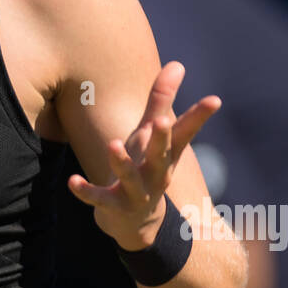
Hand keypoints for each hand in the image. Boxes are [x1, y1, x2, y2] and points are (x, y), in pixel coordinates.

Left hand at [66, 61, 220, 251]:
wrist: (136, 223)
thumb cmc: (145, 167)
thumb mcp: (151, 135)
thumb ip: (161, 101)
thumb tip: (178, 64)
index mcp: (165, 154)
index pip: (184, 132)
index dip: (199, 116)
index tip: (214, 100)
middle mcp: (155, 173)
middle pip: (161, 155)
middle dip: (162, 139)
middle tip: (162, 121)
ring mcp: (136, 192)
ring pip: (131, 178)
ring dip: (122, 163)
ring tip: (114, 144)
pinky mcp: (114, 206)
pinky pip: (99, 199)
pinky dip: (86, 191)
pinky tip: (72, 181)